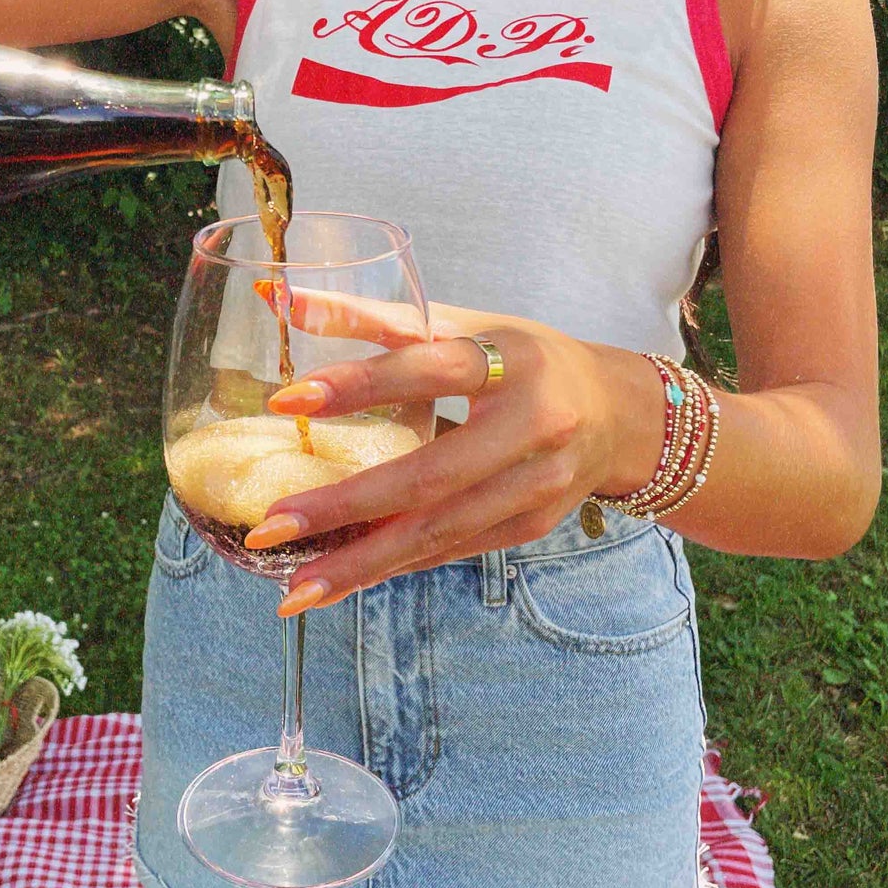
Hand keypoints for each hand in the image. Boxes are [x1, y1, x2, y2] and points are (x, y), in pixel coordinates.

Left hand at [252, 309, 625, 616]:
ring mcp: (537, 485)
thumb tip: (280, 300)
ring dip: (362, 563)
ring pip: (439, 532)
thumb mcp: (461, 324)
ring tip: (294, 587)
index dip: (358, 384)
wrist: (617, 413)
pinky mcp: (531, 526)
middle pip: (429, 476)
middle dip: (344, 507)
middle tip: (269, 528)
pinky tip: (342, 580)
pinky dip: (395, 566)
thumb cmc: (523, 357)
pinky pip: (452, 550)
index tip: (286, 399)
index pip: (427, 370)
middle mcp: (531, 426)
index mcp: (510, 360)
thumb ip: (372, 317)